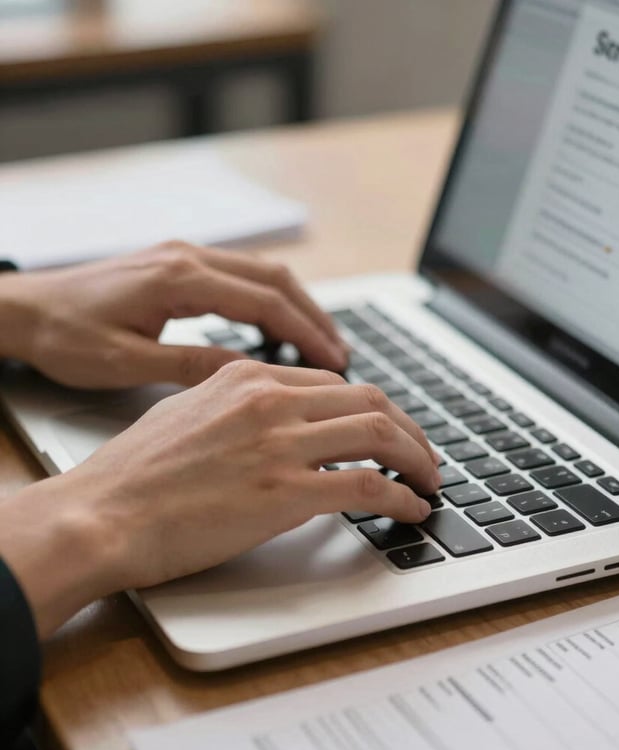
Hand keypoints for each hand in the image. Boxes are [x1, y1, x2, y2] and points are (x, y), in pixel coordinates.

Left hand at [0, 241, 346, 387]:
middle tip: (339, 353)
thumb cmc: (66, 336)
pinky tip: (277, 326)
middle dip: (313, 315)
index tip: (334, 361)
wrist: (26, 309)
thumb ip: (192, 365)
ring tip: (320, 342)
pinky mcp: (178, 264)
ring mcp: (184, 256)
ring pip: (262, 274)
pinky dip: (269, 300)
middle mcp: (188, 258)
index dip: (306, 333)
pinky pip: (240, 276)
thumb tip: (250, 375)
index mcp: (179, 279)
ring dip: (296, 305)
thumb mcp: (127, 362)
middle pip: (274, 279)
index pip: (264, 302)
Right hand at [0, 361, 440, 637]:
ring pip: (381, 434)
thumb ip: (241, 407)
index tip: (387, 431)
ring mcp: (280, 443)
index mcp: (248, 377)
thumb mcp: (190, 412)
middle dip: (410, 429)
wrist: (101, 514)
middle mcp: (270, 400)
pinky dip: (401, 495)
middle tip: (424, 454)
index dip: (374, 409)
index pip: (336, 384)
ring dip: (418, 459)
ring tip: (429, 480)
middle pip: (371, 401)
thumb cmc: (134, 473)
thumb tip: (279, 421)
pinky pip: (368, 485)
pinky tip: (411, 508)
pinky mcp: (285, 492)